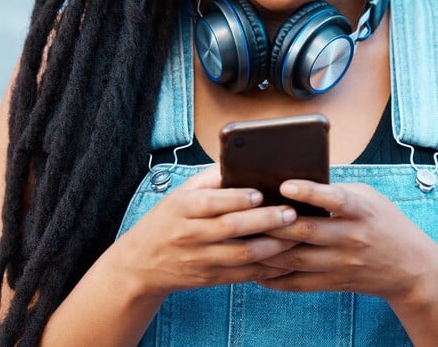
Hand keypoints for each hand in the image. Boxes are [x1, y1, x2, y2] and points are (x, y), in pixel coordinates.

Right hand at [112, 165, 299, 298]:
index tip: (261, 193)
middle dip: (265, 221)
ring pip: (241, 255)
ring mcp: (200, 259)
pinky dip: (267, 270)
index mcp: (182, 208)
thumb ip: (210, 179)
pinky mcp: (209, 279)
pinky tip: (287, 261)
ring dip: (273, 246)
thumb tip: (242, 159)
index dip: (237, 198)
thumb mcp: (180, 194)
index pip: (211, 202)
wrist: (140, 265)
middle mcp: (190, 234)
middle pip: (231, 228)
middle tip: (291, 213)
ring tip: (297, 235)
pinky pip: (243, 276)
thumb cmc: (168, 220)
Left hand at [254, 180, 437, 303]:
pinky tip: (255, 270)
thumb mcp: (369, 197)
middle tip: (244, 214)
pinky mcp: (334, 282)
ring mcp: (342, 263)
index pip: (335, 199)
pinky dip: (275, 279)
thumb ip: (337, 189)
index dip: (310, 192)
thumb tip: (299, 174)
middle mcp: (351, 237)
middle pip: (306, 231)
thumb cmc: (384, 223)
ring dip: (267, 251)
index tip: (285, 185)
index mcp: (361, 211)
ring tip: (241, 240)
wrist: (409, 267)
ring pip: (297, 259)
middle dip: (273, 224)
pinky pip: (299, 283)